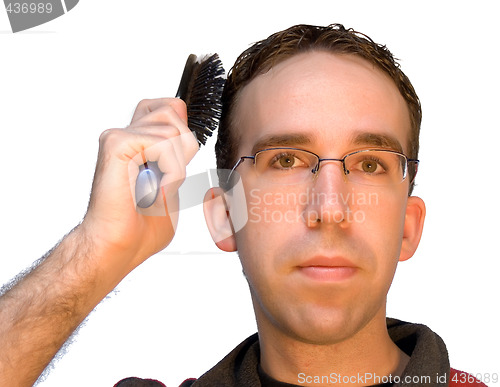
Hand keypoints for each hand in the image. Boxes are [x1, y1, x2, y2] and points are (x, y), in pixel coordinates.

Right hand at [80, 98, 198, 269]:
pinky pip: (164, 143)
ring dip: (176, 166)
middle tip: (165, 180)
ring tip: (156, 188)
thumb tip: (188, 133)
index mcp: (137, 142)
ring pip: (173, 128)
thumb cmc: (140, 226)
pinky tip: (153, 189)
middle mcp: (125, 134)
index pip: (168, 106)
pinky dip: (170, 171)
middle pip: (173, 110)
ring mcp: (119, 136)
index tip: (175, 164)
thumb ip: (178, 156)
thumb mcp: (171, 184)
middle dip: (184, 148)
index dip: (182, 129)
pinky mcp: (117, 143)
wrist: (118, 246)